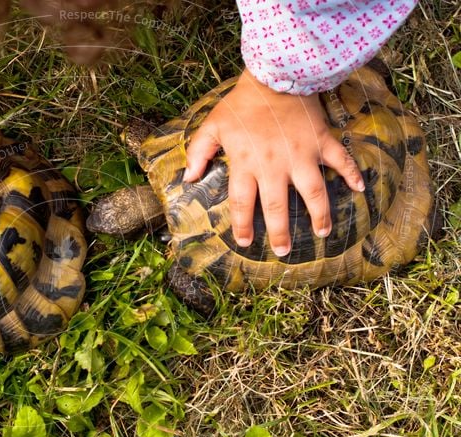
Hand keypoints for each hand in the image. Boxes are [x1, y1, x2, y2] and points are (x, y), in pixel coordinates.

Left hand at [184, 69, 364, 256]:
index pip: (243, 203)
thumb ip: (198, 153)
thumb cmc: (240, 104)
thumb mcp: (212, 126)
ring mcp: (301, 154)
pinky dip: (352, 173)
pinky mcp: (321, 140)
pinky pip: (341, 160)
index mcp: (246, 164)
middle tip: (282, 251)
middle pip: (278, 206)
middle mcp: (275, 164)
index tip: (244, 242)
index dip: (242, 225)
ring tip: (322, 233)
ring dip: (319, 214)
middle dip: (280, 232)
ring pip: (313, 192)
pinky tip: (360, 188)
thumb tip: (188, 179)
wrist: (275, 74)